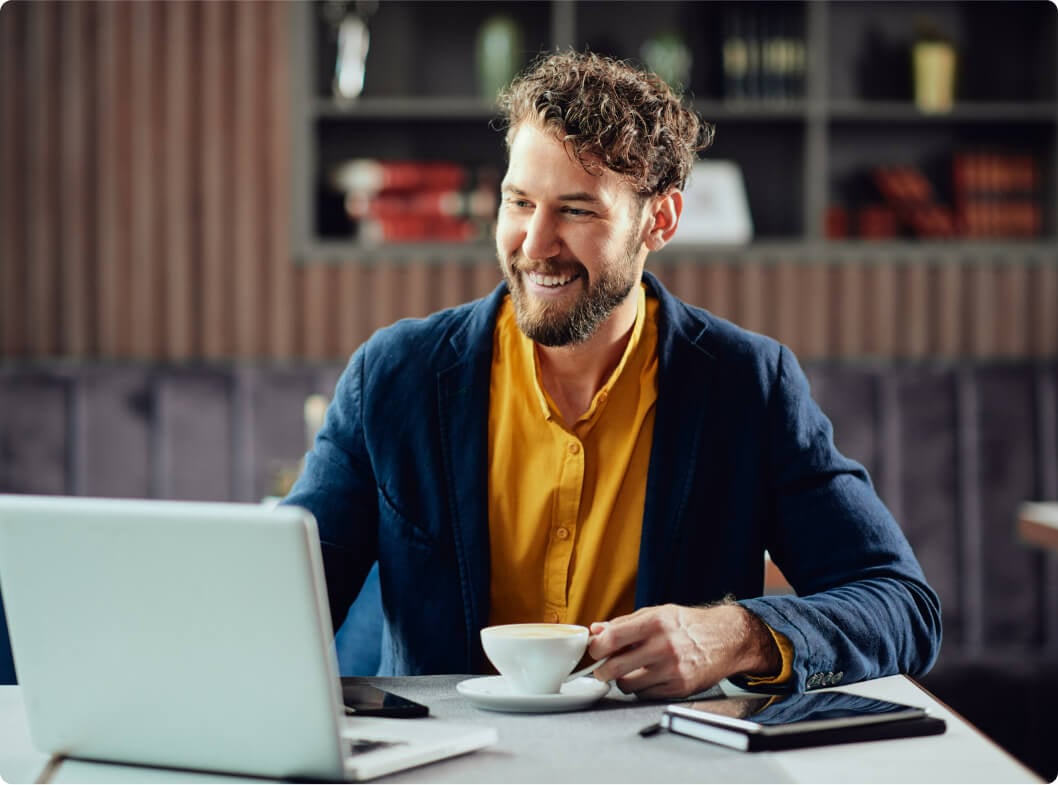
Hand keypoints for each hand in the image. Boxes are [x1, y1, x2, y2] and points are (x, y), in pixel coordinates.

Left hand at [587, 603, 780, 698]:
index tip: (595, 650)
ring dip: (623, 681)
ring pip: (628, 686)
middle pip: (615, 668)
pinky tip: (650, 677)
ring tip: (630, 671)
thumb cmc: (688, 625)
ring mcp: (672, 670)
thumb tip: (595, 630)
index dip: (596, 647)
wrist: (726, 639)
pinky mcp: (679, 689)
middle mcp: (663, 647)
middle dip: (602, 671)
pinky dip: (642, 689)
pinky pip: (646, 695)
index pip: (612, 638)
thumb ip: (624, 623)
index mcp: (654, 623)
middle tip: (602, 669)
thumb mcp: (657, 613)